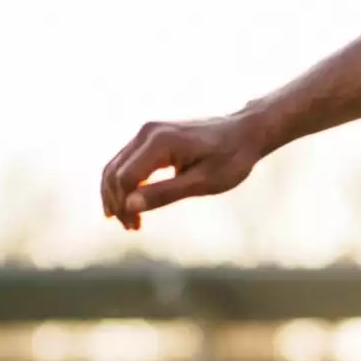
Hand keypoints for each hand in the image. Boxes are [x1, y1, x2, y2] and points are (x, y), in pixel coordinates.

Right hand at [99, 113, 270, 229]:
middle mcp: (147, 132)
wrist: (246, 132)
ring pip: (116, 166)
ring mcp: (148, 132)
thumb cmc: (231, 158)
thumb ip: (165, 193)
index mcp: (159, 142)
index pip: (125, 178)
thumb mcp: (203, 183)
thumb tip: (129, 207)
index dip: (124, 206)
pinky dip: (126, 183)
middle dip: (116, 202)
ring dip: (117, 194)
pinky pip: (128, 162)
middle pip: (114, 172)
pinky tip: (131, 204)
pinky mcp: (152, 137)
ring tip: (129, 222)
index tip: (135, 228)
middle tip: (130, 228)